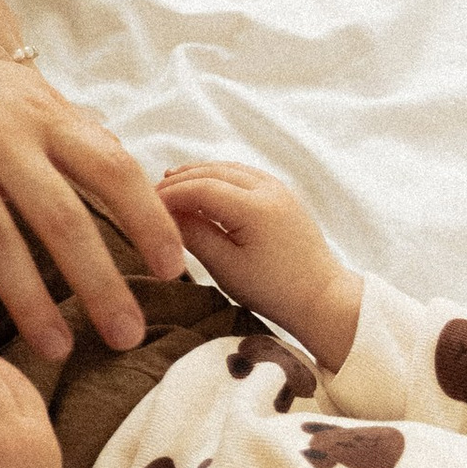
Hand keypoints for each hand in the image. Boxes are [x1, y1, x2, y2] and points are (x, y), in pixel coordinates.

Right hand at [0, 18, 181, 357]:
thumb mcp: (23, 93)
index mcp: (42, 113)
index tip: (173, 267)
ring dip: (31, 304)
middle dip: (99, 283)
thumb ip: (71, 135)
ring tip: (56, 350)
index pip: (111, 168)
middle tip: (126, 336)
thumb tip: (130, 182)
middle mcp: (1, 136)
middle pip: (61, 218)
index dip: (147, 219)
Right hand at [158, 160, 361, 368]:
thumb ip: (194, 236)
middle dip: (179, 179)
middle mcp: (269, 189)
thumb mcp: (226, 268)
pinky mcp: (282, 194)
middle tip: (148, 193)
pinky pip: (242, 175)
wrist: (323, 298)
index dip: (169, 194)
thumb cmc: (274, 291)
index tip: (143, 204)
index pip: (201, 188)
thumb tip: (163, 215)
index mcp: (256, 208)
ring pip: (228, 168)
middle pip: (213, 171)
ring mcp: (278, 188)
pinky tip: (201, 188)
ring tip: (168, 185)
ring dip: (197, 174)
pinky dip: (217, 177)